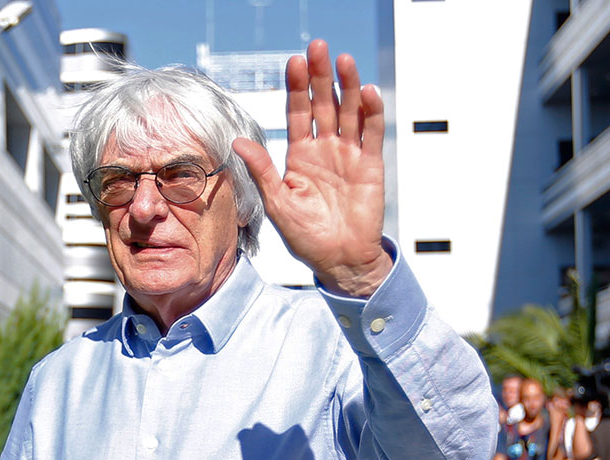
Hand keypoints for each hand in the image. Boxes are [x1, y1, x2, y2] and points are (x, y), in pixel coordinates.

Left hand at [233, 39, 390, 297]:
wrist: (340, 261)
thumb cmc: (307, 238)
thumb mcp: (278, 204)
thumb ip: (262, 172)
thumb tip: (238, 142)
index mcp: (301, 156)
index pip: (298, 113)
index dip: (297, 88)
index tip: (295, 62)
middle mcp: (325, 150)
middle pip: (324, 105)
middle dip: (321, 77)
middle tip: (318, 48)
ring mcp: (349, 156)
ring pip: (349, 113)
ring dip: (347, 87)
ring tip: (344, 61)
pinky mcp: (371, 166)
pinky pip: (371, 134)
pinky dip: (371, 113)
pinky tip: (367, 92)